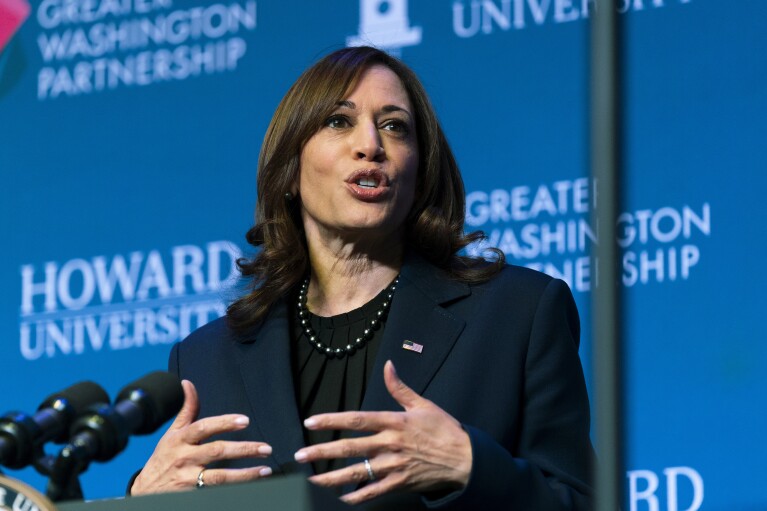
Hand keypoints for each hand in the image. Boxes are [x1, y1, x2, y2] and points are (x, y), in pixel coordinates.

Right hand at [130, 380, 272, 494]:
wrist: (146, 491)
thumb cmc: (163, 458)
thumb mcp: (171, 433)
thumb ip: (186, 410)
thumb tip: (187, 384)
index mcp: (181, 439)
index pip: (204, 427)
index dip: (224, 423)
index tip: (245, 420)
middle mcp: (185, 457)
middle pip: (217, 451)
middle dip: (243, 449)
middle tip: (265, 448)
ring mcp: (188, 478)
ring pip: (219, 476)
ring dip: (245, 474)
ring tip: (264, 469)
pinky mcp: (191, 493)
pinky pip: (215, 490)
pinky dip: (234, 487)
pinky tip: (251, 484)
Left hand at [294, 360, 472, 504]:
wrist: (465, 458)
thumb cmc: (444, 429)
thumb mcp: (423, 404)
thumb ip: (400, 387)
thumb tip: (388, 366)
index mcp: (394, 422)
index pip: (356, 419)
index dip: (331, 420)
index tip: (310, 422)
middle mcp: (390, 444)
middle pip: (350, 448)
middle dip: (322, 451)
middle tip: (300, 455)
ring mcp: (394, 465)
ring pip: (357, 473)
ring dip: (332, 477)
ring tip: (311, 479)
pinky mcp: (400, 482)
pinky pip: (373, 492)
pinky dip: (356, 496)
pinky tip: (340, 499)